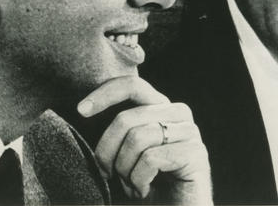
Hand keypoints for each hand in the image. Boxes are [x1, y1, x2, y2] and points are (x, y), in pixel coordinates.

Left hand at [77, 76, 211, 203]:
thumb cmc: (145, 184)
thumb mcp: (125, 152)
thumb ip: (117, 128)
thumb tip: (83, 107)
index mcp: (160, 107)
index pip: (131, 86)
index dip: (104, 94)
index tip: (81, 111)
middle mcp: (178, 113)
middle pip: (126, 118)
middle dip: (107, 150)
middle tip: (108, 174)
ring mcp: (190, 132)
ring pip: (137, 138)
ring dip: (124, 170)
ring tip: (131, 185)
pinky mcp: (195, 154)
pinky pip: (151, 159)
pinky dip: (139, 181)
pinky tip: (144, 191)